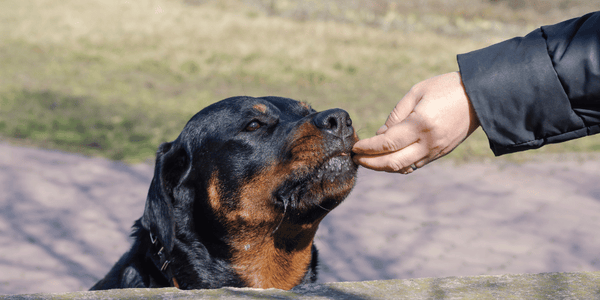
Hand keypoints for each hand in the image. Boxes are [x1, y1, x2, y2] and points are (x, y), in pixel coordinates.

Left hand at [352, 72, 479, 172]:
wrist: (480, 96)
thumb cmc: (446, 88)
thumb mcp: (417, 92)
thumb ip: (396, 115)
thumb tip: (380, 134)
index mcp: (421, 124)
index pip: (387, 143)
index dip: (368, 147)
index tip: (355, 146)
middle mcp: (428, 142)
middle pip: (393, 162)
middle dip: (370, 163)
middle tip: (356, 158)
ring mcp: (436, 151)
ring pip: (403, 168)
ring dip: (383, 167)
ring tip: (368, 160)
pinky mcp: (441, 153)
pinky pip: (415, 165)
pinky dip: (398, 165)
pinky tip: (387, 158)